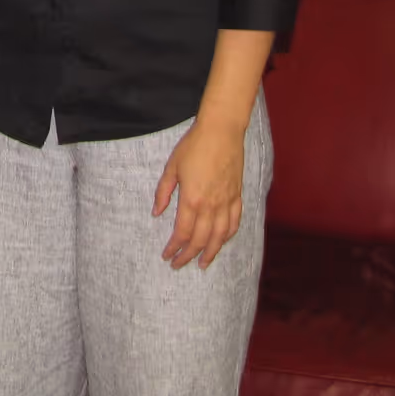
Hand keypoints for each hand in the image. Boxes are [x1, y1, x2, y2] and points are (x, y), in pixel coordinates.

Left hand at [152, 116, 245, 269]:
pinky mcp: (237, 195)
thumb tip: (157, 212)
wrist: (221, 131)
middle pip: (200, 240)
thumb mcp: (172, 167)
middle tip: (179, 265)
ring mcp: (226, 202)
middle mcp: (210, 205)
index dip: (174, 248)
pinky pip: (234, 222)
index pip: (182, 232)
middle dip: (188, 255)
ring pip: (220, 236)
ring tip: (203, 263)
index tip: (167, 256)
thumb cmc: (194, 146)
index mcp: (192, 199)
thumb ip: (163, 192)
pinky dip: (228, 236)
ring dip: (211, 252)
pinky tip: (222, 241)